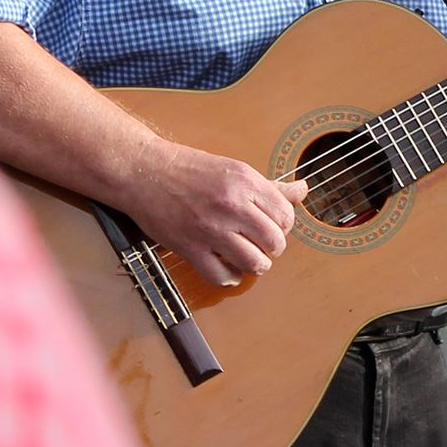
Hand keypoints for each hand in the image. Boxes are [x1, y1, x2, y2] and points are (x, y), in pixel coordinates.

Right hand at [112, 137, 310, 287]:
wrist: (143, 171)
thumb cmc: (189, 170)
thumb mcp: (235, 170)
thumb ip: (271, 186)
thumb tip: (303, 190)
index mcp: (245, 182)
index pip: (286, 216)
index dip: (282, 226)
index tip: (269, 225)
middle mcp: (232, 205)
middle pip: (275, 243)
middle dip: (271, 248)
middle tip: (258, 243)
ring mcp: (211, 229)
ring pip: (255, 263)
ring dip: (254, 264)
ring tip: (246, 256)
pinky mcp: (190, 248)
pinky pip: (222, 276)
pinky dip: (229, 277)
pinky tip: (226, 267)